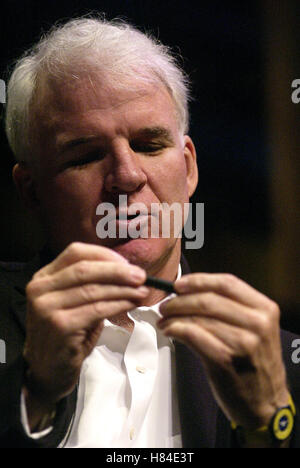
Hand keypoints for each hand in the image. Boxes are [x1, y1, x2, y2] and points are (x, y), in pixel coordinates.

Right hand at [23, 242, 147, 408]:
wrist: (47, 371)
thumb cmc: (66, 334)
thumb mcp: (73, 303)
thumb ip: (91, 284)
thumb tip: (128, 272)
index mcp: (44, 277)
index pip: (76, 253)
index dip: (104, 255)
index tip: (127, 263)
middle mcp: (40, 289)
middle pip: (86, 269)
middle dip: (118, 271)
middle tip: (141, 276)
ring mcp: (47, 307)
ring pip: (94, 289)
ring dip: (123, 289)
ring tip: (142, 291)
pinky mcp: (60, 325)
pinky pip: (97, 309)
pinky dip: (119, 305)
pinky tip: (131, 304)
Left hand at [158, 273, 289, 429]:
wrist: (265, 403)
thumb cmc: (254, 364)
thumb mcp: (254, 329)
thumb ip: (230, 308)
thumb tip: (189, 293)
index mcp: (264, 309)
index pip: (227, 282)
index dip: (199, 280)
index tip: (179, 284)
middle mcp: (257, 323)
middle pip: (209, 299)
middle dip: (180, 300)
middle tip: (165, 305)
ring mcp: (243, 342)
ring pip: (198, 317)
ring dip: (174, 316)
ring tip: (164, 319)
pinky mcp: (225, 359)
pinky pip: (192, 335)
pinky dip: (175, 329)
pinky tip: (169, 331)